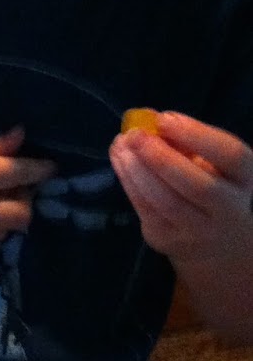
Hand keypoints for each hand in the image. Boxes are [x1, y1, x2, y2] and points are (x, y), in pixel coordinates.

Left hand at [109, 110, 252, 262]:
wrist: (215, 241)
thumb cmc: (211, 186)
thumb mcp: (210, 161)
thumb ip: (185, 140)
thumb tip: (146, 119)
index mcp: (244, 178)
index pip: (231, 156)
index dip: (197, 135)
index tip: (164, 119)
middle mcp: (228, 209)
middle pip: (198, 186)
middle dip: (161, 158)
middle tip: (134, 135)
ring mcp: (198, 230)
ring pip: (166, 202)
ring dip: (138, 171)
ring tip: (121, 146)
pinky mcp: (168, 239)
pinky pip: (146, 210)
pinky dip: (129, 183)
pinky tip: (120, 161)